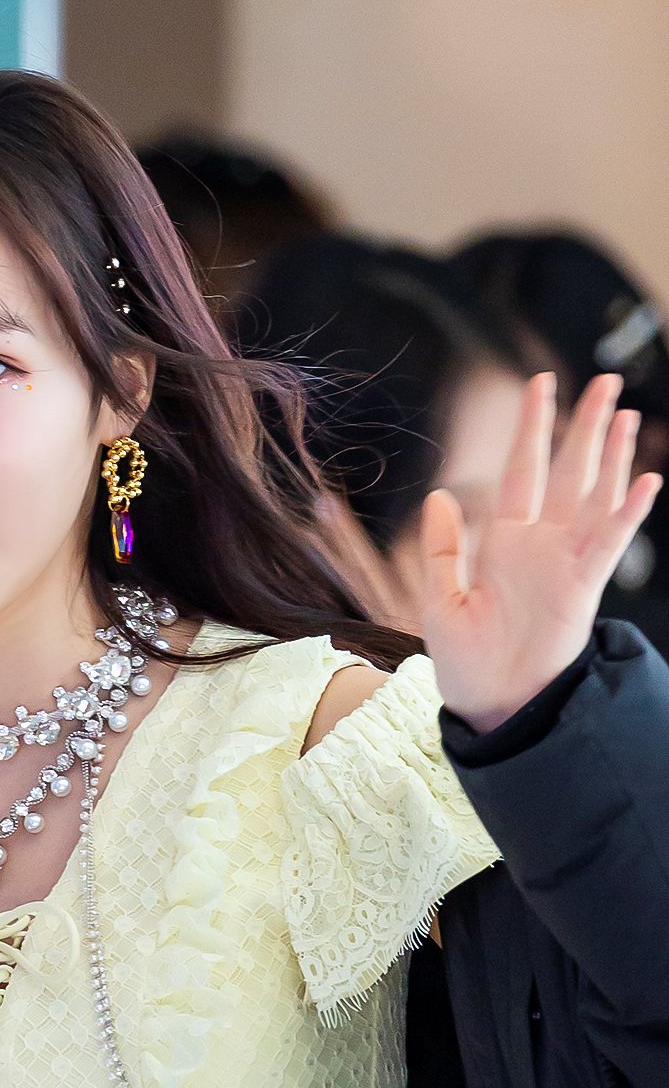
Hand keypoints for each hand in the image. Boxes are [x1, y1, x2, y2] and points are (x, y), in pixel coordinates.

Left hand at [419, 372, 662, 732]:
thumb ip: (443, 549)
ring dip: (612, 457)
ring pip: (596, 496)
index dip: (534, 427)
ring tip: (626, 415)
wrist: (491, 705)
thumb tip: (441, 495)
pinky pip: (610, 541)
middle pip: (568, 471)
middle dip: (585, 426)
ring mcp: (567, 563)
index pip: (524, 470)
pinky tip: (645, 480)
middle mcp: (542, 544)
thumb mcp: (441, 600)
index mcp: (505, 542)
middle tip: (606, 381)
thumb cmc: (466, 661)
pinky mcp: (584, 587)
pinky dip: (627, 512)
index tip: (541, 384)